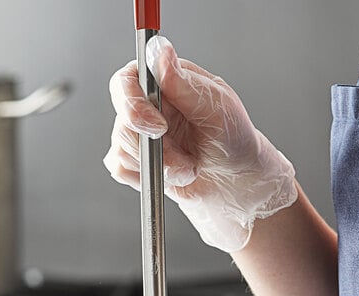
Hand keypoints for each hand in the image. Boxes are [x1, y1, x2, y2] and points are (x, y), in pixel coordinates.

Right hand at [104, 36, 296, 252]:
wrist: (235, 180)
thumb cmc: (233, 139)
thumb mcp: (217, 108)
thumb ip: (185, 84)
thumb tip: (161, 52)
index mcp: (164, 82)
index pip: (126, 81)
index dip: (133, 104)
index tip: (159, 127)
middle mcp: (147, 106)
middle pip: (123, 122)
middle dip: (155, 147)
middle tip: (184, 159)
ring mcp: (138, 134)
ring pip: (124, 150)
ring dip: (162, 166)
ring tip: (190, 166)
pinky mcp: (135, 161)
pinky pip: (123, 170)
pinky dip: (151, 178)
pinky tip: (175, 175)